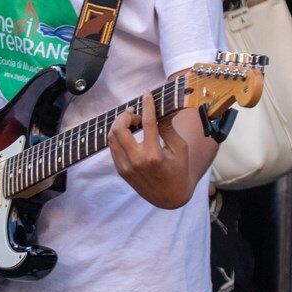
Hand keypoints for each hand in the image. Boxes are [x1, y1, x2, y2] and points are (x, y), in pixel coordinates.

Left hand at [107, 90, 194, 209]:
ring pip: (112, 137)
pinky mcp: (121, 171)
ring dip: (120, 124)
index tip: (147, 93)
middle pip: (119, 129)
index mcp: (154, 155)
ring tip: (133, 122)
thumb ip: (169, 128)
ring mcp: (126, 167)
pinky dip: (118, 136)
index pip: (148, 123)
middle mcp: (137, 161)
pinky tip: (129, 133)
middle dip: (125, 115)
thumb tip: (163, 108)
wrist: (170, 197)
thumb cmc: (179, 170)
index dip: (147, 105)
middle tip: (136, 113)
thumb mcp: (179, 148)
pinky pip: (113, 148)